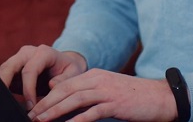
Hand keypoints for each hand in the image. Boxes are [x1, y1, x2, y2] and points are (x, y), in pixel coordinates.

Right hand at [0, 45, 87, 109]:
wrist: (65, 64)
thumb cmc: (69, 70)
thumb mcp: (73, 73)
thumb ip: (64, 80)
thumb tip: (51, 85)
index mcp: (43, 52)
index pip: (30, 70)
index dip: (28, 89)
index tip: (31, 106)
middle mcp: (28, 52)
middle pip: (10, 66)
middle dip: (4, 82)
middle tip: (4, 100)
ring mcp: (19, 59)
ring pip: (4, 70)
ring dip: (2, 85)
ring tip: (5, 102)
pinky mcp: (14, 68)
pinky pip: (5, 76)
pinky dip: (4, 87)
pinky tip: (6, 99)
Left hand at [27, 69, 177, 121]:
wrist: (160, 97)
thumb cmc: (133, 97)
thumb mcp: (107, 90)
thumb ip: (87, 92)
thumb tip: (64, 99)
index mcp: (94, 75)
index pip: (64, 84)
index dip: (47, 96)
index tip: (34, 108)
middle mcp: (97, 79)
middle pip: (65, 90)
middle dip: (46, 103)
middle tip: (31, 115)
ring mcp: (107, 90)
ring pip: (75, 99)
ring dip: (56, 110)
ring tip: (42, 120)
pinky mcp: (116, 103)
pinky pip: (93, 111)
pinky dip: (78, 119)